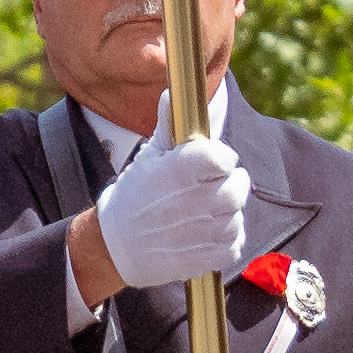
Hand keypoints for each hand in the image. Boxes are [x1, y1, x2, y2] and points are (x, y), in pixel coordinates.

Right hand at [93, 124, 257, 296]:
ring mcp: (199, 233)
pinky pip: (234, 245)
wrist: (115, 244)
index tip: (215, 160)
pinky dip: (228, 239)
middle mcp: (191, 202)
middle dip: (232, 183)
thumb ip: (168, 126)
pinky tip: (210, 231)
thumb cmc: (134, 195)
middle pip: (237, 187)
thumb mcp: (148, 156)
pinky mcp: (203, 259)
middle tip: (217, 184)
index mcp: (177, 172)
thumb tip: (172, 93)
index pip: (222, 157)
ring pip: (237, 216)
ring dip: (228, 212)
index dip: (222, 156)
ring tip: (209, 209)